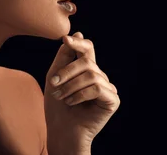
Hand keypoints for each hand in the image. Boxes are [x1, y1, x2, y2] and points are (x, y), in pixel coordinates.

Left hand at [44, 32, 119, 152]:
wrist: (61, 132)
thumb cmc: (57, 107)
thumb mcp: (55, 77)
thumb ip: (65, 56)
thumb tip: (79, 33)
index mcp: (87, 69)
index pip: (88, 48)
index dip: (78, 42)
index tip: (65, 39)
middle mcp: (99, 76)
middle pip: (87, 61)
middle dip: (67, 71)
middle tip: (53, 84)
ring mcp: (108, 88)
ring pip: (91, 74)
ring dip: (71, 86)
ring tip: (61, 97)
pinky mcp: (113, 100)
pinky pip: (97, 88)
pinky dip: (80, 95)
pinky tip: (72, 103)